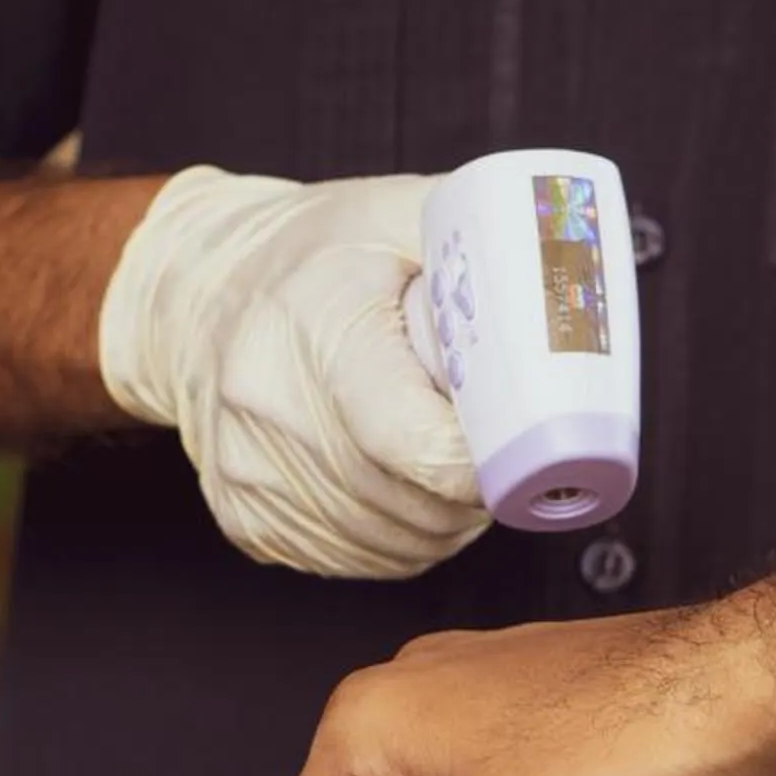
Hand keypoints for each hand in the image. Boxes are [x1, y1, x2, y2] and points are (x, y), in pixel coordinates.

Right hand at [101, 167, 487, 578]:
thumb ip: (488, 245)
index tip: (524, 451)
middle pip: (415, 504)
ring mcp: (250, 471)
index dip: (490, 465)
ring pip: (391, 546)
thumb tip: (579, 291)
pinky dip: (393, 542)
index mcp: (320, 324)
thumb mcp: (401, 214)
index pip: (421, 443)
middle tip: (501, 456)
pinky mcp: (244, 518)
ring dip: (442, 525)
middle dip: (477, 496)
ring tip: (450, 469)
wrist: (196, 294)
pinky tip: (398, 492)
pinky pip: (349, 560)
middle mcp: (270, 404)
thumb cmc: (314, 254)